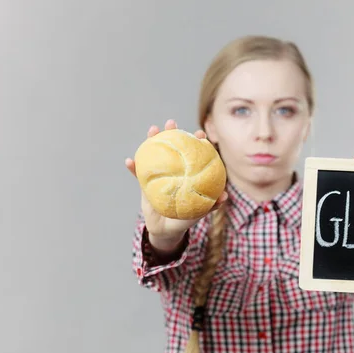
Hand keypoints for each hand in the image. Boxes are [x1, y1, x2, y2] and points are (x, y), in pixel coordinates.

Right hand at [125, 119, 227, 242]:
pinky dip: (133, 167)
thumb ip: (212, 204)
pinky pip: (138, 173)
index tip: (200, 134)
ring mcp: (158, 173)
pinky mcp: (144, 182)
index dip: (196, 141)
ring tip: (152, 129)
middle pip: (172, 146)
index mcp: (187, 171)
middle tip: (171, 123)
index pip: (193, 152)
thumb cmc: (185, 217)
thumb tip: (224, 196)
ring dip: (151, 140)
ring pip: (154, 153)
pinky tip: (129, 161)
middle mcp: (173, 168)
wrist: (167, 229)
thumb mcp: (200, 211)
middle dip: (172, 132)